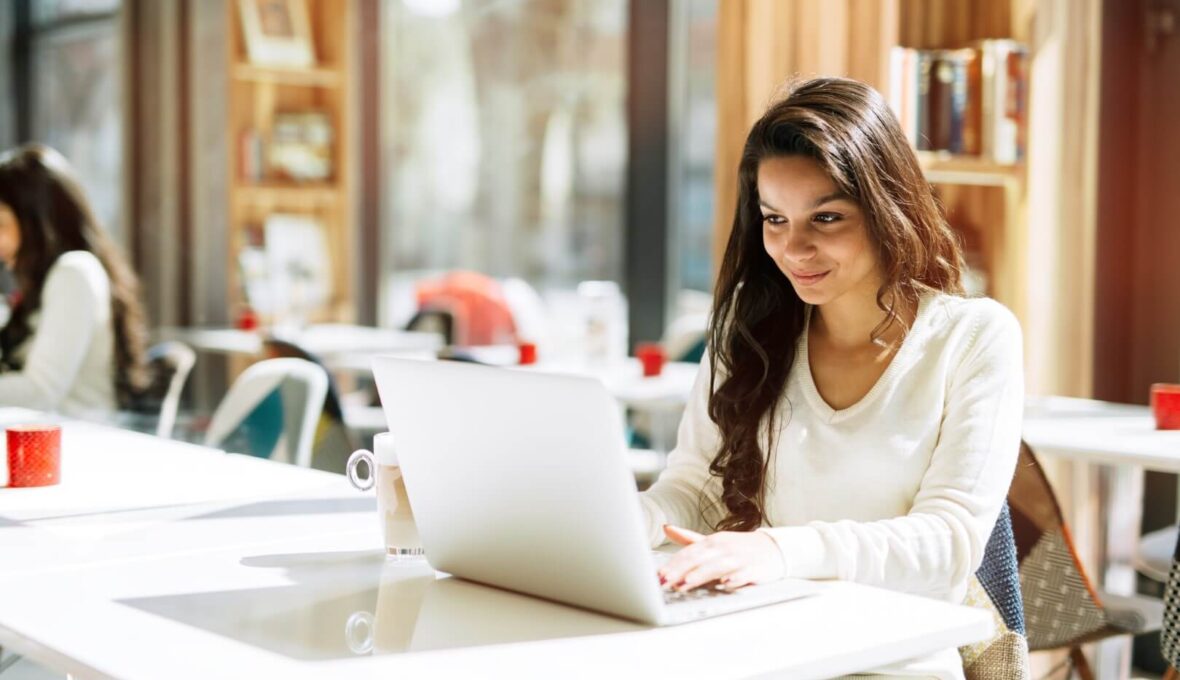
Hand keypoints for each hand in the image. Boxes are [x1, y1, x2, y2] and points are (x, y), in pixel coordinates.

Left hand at [657, 525, 785, 591]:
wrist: (773, 549)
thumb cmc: (738, 548)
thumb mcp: (713, 542)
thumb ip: (689, 539)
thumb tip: (665, 527)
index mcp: (712, 541)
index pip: (689, 552)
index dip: (673, 564)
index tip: (659, 576)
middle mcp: (724, 548)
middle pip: (699, 559)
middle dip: (681, 571)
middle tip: (666, 582)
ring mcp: (739, 558)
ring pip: (718, 566)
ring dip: (702, 575)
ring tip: (687, 584)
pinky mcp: (754, 569)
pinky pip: (743, 574)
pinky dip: (734, 579)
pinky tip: (725, 584)